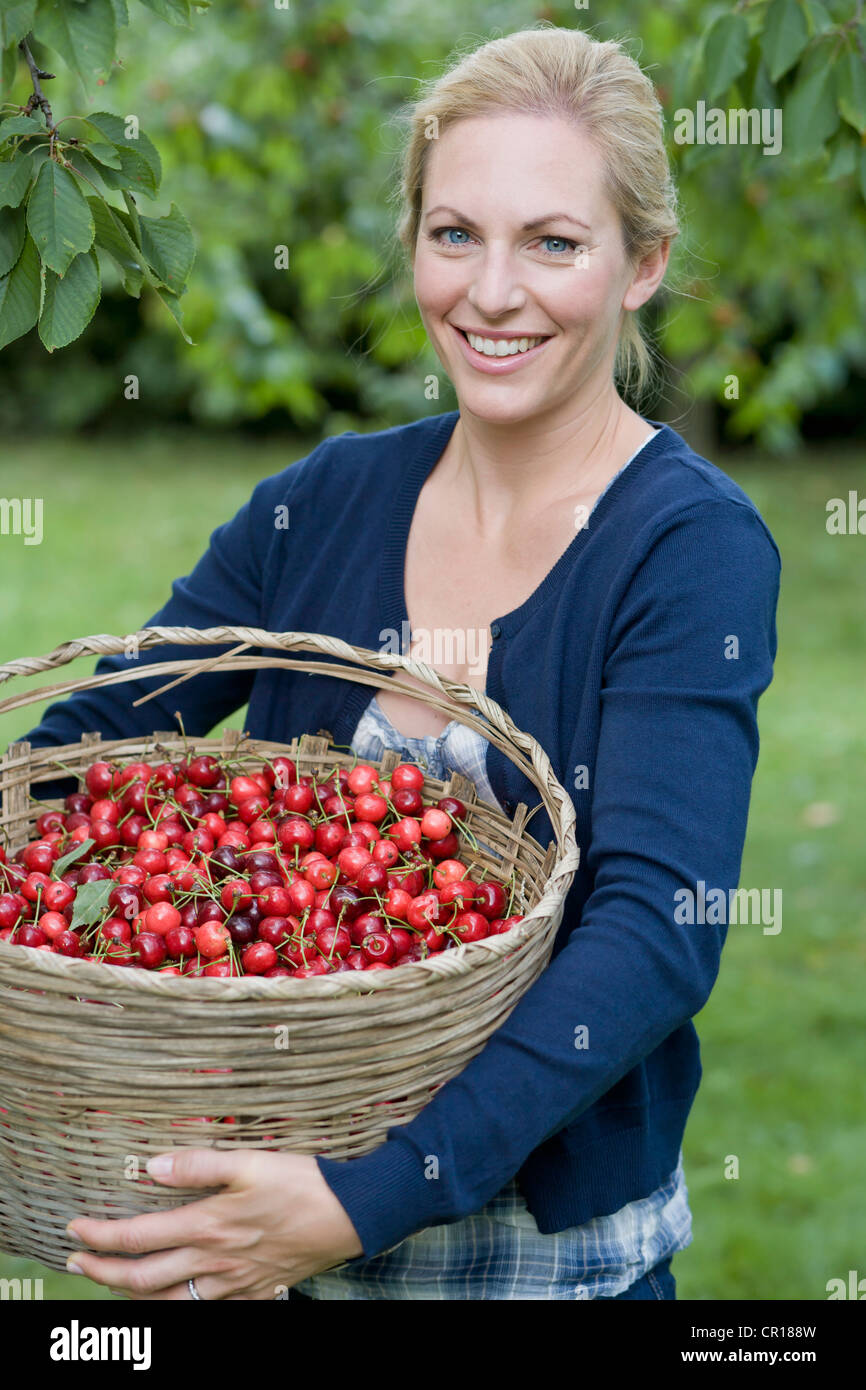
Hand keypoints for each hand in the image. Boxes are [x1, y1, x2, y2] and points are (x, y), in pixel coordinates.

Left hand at [65, 1149, 363, 1300]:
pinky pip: (208, 1311)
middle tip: (77, 1263)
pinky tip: (178, 1300)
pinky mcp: (256, 1293)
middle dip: (103, 1274)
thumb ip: (198, 1164)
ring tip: (116, 1285)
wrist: (351, 1216)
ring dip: (135, 1297)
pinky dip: (182, 1309)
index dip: (100, 1236)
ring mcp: (234, 1284)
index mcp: (208, 1226)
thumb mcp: (250, 1161)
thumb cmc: (302, 1183)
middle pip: (143, 1279)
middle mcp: (214, 1262)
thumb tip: (150, 1167)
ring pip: (170, 1304)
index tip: (75, 1228)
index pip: (138, 1237)